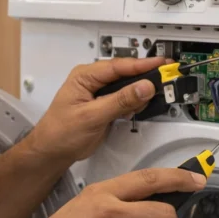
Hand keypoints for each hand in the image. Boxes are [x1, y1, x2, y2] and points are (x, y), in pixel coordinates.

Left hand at [27, 57, 167, 164]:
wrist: (52, 152)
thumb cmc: (60, 133)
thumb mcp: (92, 116)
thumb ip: (120, 101)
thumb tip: (144, 87)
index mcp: (85, 76)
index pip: (119, 65)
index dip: (142, 65)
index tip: (162, 65)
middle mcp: (92, 81)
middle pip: (125, 74)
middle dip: (145, 78)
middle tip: (166, 80)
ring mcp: (100, 94)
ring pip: (127, 87)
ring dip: (140, 93)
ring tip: (154, 96)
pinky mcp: (105, 106)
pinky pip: (125, 100)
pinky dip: (134, 104)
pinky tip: (138, 108)